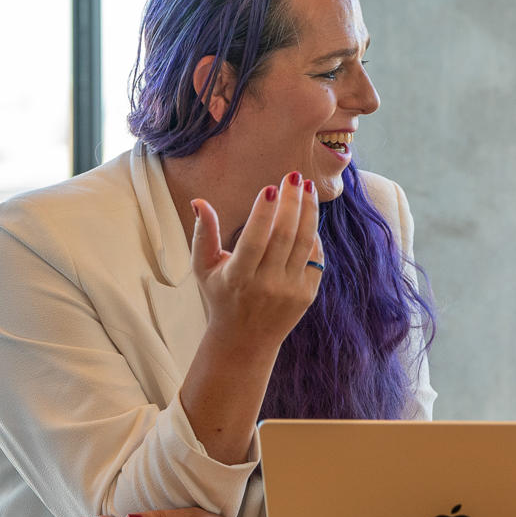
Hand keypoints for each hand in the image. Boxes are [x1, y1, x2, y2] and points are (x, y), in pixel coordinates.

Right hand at [192, 173, 322, 351]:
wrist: (245, 340)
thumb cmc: (221, 295)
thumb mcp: (204, 268)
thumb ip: (203, 234)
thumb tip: (200, 202)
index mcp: (237, 277)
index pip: (254, 241)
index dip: (263, 213)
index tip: (271, 187)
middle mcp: (266, 285)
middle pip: (285, 236)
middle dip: (292, 202)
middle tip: (294, 176)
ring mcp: (290, 290)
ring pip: (304, 243)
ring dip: (309, 211)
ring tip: (307, 187)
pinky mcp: (307, 294)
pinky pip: (315, 257)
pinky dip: (312, 234)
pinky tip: (308, 215)